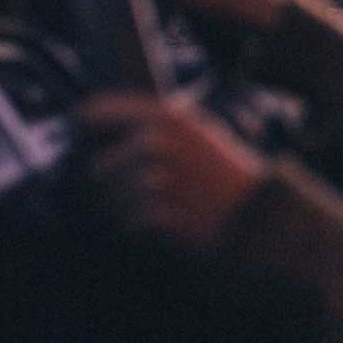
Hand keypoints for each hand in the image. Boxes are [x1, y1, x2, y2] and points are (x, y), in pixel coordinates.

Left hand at [80, 93, 267, 250]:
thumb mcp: (195, 130)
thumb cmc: (225, 174)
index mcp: (163, 115)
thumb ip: (150, 123)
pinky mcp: (156, 213)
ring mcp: (154, 179)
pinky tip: (168, 222)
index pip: (93, 113)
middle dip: (114, 185)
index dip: (87, 130)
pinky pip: (125, 224)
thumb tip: (98, 125)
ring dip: (127, 209)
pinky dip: (141, 229)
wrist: (255, 214)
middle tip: (146, 192)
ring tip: (163, 207)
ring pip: (108, 201)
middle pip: (97, 168)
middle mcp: (154, 143)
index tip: (90, 142)